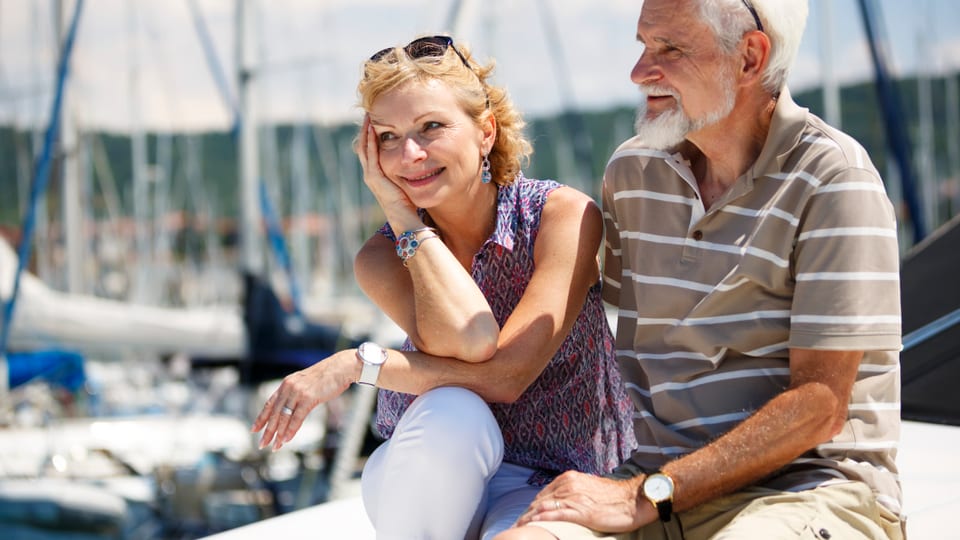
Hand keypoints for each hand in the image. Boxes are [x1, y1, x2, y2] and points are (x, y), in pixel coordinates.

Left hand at [250, 349, 356, 450]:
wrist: (340, 367)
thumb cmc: (327, 376)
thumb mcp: (306, 383)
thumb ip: (297, 392)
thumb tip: (292, 406)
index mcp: (287, 384)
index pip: (270, 403)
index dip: (261, 417)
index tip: (254, 429)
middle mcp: (289, 387)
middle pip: (274, 413)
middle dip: (267, 430)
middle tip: (262, 444)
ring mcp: (298, 392)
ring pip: (284, 417)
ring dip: (278, 434)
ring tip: (275, 446)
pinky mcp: (308, 398)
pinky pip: (297, 417)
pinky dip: (291, 430)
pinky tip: (287, 439)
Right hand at [358, 116, 417, 223]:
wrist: (404, 218)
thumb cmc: (408, 203)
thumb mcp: (405, 181)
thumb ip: (406, 170)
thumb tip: (417, 159)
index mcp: (376, 174)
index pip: (370, 150)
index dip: (370, 135)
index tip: (375, 120)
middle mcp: (370, 173)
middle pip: (363, 146)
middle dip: (365, 129)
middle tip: (368, 113)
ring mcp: (371, 175)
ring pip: (364, 148)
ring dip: (366, 132)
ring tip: (368, 117)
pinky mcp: (375, 177)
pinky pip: (371, 154)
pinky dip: (371, 141)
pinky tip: (373, 129)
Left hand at [516, 471, 652, 532]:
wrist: (633, 499)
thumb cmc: (614, 497)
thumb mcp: (589, 489)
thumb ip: (574, 492)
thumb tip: (563, 501)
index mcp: (569, 479)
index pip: (544, 494)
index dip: (532, 506)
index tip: (525, 516)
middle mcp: (568, 485)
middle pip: (540, 500)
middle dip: (527, 513)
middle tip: (518, 525)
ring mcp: (574, 497)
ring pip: (544, 507)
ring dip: (530, 518)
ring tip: (520, 528)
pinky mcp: (581, 511)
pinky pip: (556, 515)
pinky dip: (543, 520)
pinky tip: (534, 524)